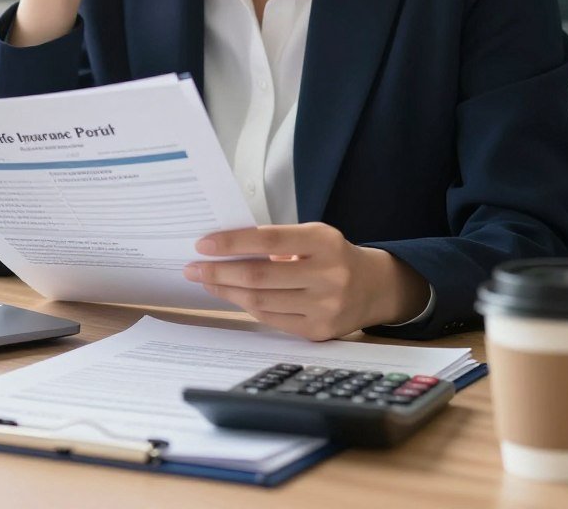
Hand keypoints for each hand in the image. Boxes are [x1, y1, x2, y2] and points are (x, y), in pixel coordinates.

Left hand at [183, 223, 430, 340]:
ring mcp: (325, 307)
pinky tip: (231, 295)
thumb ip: (275, 241)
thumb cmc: (332, 255)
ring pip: (261, 301)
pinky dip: (246, 306)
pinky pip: (272, 319)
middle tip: (193, 267)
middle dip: (219, 271)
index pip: (268, 239)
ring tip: (206, 280)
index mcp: (323, 242)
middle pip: (259, 275)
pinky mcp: (319, 331)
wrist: (375, 287)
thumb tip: (225, 249)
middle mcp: (327, 275)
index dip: (232, 242)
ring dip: (226, 291)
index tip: (203, 244)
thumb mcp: (312, 236)